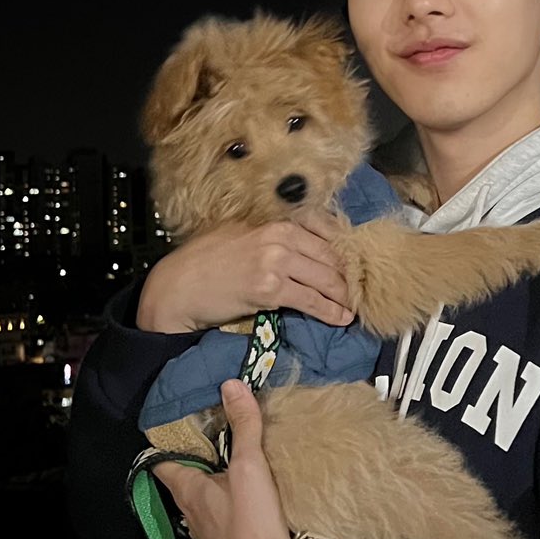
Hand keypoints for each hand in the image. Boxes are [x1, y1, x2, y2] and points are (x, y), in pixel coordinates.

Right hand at [136, 208, 354, 332]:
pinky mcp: (270, 288)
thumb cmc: (205, 261)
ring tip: (354, 307)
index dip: (343, 251)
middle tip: (360, 289)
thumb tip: (303, 249)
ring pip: (325, 278)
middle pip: (330, 255)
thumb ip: (271, 236)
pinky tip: (341, 318)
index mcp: (274, 220)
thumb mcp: (241, 235)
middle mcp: (278, 235)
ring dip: (344, 296)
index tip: (354, 264)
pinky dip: (330, 311)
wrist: (179, 285)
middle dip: (348, 275)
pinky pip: (311, 300)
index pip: (324, 230)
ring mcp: (275, 260)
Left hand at [153, 380, 292, 538]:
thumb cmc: (252, 528)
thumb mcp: (250, 469)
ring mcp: (209, 533)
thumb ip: (243, 427)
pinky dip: (228, 500)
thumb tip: (231, 384)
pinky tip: (247, 497)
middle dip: (194, 455)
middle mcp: (192, 512)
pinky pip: (222, 515)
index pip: (162, 459)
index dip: (162, 438)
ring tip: (230, 459)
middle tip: (210, 430)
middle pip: (184, 477)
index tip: (169, 419)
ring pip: (203, 498)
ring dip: (212, 479)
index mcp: (188, 491)